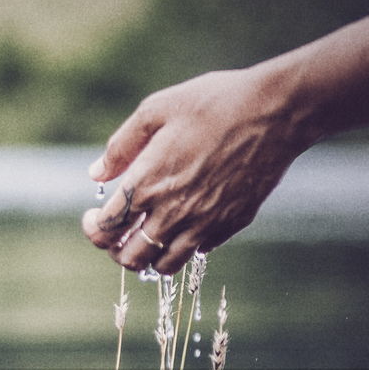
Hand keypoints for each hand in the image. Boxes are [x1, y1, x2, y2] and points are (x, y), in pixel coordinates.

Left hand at [81, 67, 310, 275]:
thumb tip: (96, 173)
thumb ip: (121, 146)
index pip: (105, 229)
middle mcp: (171, 212)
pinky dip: (184, 246)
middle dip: (116, 250)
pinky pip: (198, 252)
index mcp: (146, 184)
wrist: (275, 111)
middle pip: (129, 258)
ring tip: (147, 237)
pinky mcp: (229, 225)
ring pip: (163, 266)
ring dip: (149, 257)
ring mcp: (202, 223)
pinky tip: (184, 224)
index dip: (92, 228)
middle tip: (119, 233)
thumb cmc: (213, 103)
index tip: (93, 218)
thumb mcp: (156, 110)